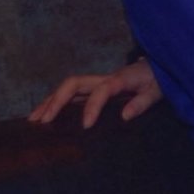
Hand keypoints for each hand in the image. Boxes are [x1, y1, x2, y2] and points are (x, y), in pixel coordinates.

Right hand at [28, 58, 161, 128]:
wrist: (159, 68)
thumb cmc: (158, 81)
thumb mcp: (156, 92)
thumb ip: (142, 103)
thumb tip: (124, 116)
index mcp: (121, 79)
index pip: (102, 90)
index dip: (93, 106)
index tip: (86, 125)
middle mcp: (105, 78)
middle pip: (74, 83)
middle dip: (57, 101)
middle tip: (44, 122)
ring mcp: (98, 81)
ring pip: (69, 88)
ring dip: (51, 101)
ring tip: (34, 120)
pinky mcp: (95, 87)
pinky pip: (72, 93)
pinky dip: (56, 102)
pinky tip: (45, 115)